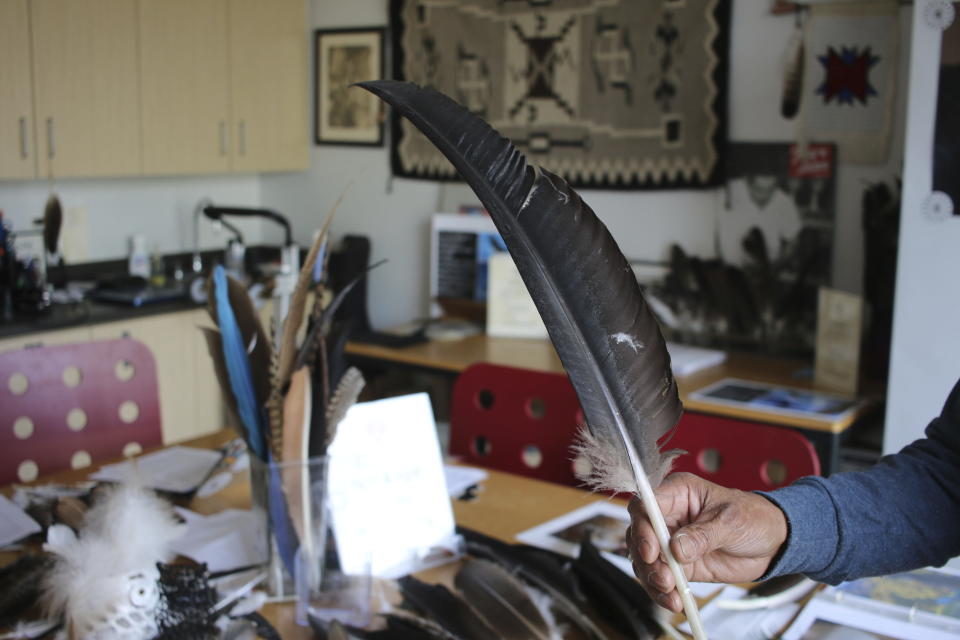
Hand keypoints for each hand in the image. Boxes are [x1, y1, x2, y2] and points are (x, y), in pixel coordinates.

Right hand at [626, 472, 787, 611]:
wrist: (772, 542)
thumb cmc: (754, 517)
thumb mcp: (731, 522)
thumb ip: (703, 535)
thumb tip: (676, 548)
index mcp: (678, 493)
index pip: (645, 506)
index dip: (643, 528)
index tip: (652, 551)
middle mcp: (668, 516)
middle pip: (638, 535)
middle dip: (647, 560)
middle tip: (665, 578)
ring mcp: (670, 541)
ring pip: (644, 560)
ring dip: (654, 580)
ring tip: (672, 593)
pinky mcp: (678, 564)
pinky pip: (660, 578)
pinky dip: (664, 592)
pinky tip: (676, 600)